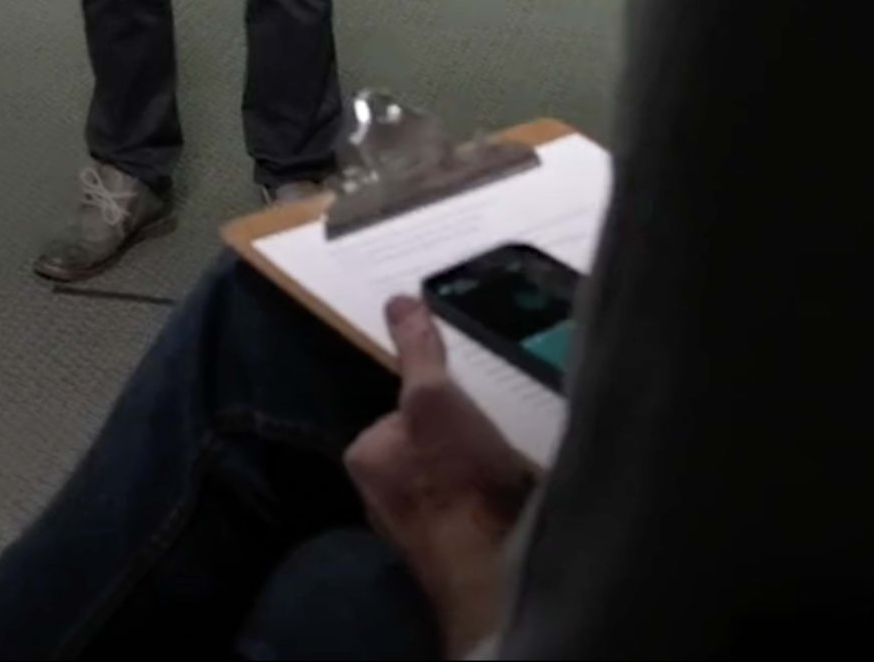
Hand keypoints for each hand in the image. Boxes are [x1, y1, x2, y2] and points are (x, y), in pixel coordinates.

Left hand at [349, 296, 534, 653]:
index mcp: (365, 457)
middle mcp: (376, 498)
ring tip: (505, 474)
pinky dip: (484, 509)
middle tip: (491, 444)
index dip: (437, 402)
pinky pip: (466, 516)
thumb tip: (398, 301)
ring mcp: (412, 533)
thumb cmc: (455, 480)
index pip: (399, 412)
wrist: (489, 571)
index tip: (468, 408)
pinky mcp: (447, 557)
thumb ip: (418, 354)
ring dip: (472, 479)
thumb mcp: (434, 399)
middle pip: (423, 449)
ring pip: (445, 485)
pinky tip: (508, 508)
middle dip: (454, 445)